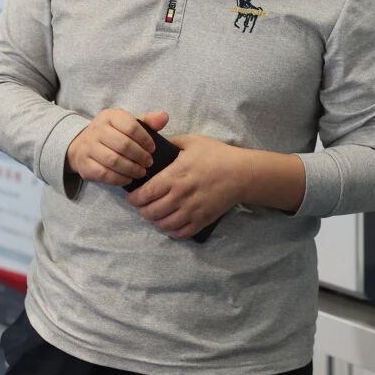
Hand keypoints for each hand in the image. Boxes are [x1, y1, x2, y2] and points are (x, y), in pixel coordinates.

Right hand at [66, 108, 168, 186]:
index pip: (131, 127)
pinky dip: (119, 178)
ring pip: (114, 161)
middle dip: (140, 156)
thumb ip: (147, 122)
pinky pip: (104, 174)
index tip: (152, 149)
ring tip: (141, 172)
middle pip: (123, 145)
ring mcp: (88, 147)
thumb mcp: (127, 124)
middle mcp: (97, 129)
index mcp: (109, 116)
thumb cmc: (112, 134)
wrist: (81, 145)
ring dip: (131, 169)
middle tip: (148, 163)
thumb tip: (164, 116)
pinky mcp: (84, 164)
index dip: (145, 139)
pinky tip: (129, 178)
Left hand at [126, 134, 244, 239]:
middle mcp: (180, 196)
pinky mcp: (202, 220)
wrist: (242, 173)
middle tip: (141, 206)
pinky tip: (170, 225)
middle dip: (142, 211)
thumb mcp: (192, 141)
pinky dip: (172, 231)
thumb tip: (155, 145)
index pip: (146, 193)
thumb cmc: (217, 155)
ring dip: (155, 222)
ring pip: (164, 224)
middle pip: (151, 212)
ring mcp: (191, 211)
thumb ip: (172, 142)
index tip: (131, 197)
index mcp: (174, 176)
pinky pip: (182, 233)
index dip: (134, 199)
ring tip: (154, 215)